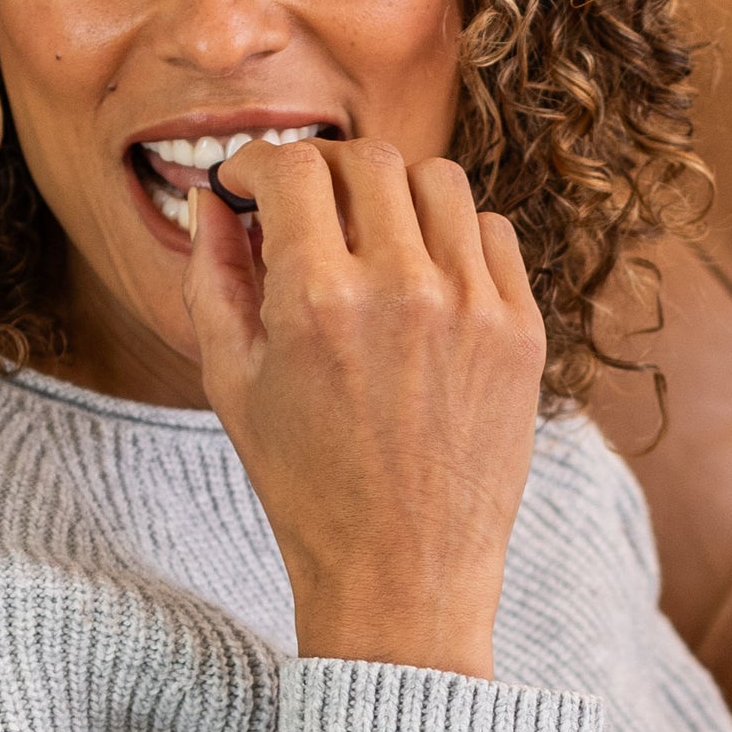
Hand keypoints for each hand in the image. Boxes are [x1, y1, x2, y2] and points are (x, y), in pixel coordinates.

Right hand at [183, 136, 545, 674]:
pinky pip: (492, 233)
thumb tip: (209, 199)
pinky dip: (453, 235)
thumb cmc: (306, 485)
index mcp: (318, 300)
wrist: (404, 572)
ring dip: (393, 192)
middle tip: (305, 209)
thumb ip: (212, 275)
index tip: (250, 186)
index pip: (294, 167)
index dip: (259, 163)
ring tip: (369, 236)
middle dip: (323, 172)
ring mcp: (475, 306)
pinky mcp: (522, 330)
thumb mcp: (231, 382)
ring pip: (439, 180)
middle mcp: (404, 289)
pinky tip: (424, 275)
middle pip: (367, 160)